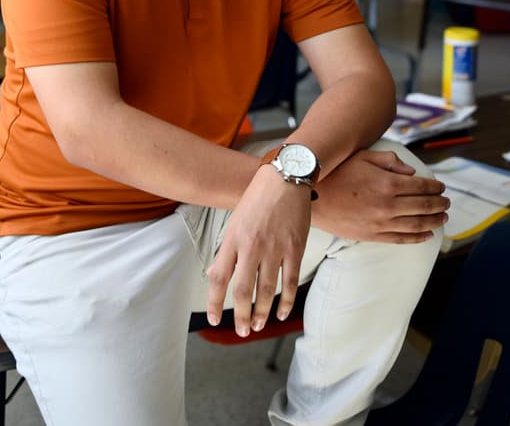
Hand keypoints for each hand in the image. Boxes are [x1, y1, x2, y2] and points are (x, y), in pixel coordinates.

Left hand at [205, 165, 310, 337]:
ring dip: (261, 313)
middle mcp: (252, 246)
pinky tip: (279, 314)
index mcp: (233, 239)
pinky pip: (289, 281)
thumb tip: (216, 276)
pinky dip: (285, 301)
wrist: (286, 177)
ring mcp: (275, 248)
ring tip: (257, 326)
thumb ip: (228, 250)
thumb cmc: (258, 199)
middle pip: (243, 291)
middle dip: (240, 316)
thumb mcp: (236, 221)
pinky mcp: (295, 248)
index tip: (214, 318)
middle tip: (241, 331)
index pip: (219, 278)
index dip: (214, 302)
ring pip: (266, 290)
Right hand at [312, 149, 448, 242]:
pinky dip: (418, 238)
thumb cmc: (336, 172)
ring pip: (417, 225)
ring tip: (443, 219)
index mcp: (388, 183)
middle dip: (440, 204)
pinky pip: (402, 239)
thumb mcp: (363, 157)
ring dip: (434, 222)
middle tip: (447, 203)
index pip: (422, 186)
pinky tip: (427, 235)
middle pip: (424, 206)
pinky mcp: (373, 235)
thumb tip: (411, 172)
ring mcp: (381, 223)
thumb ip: (390, 161)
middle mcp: (388, 205)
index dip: (435, 187)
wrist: (312, 197)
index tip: (442, 187)